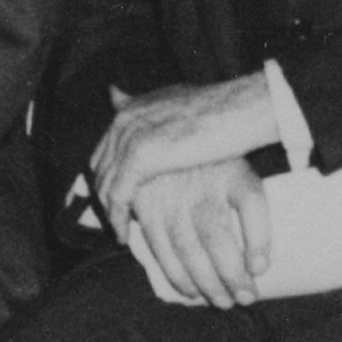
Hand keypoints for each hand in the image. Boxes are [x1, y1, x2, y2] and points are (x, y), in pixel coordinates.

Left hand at [88, 75, 284, 228]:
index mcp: (134, 109)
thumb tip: (149, 112)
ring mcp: (130, 137)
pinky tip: (124, 236)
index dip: (109, 173)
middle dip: (104, 193)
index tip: (118, 196)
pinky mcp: (141, 157)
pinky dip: (118, 218)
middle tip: (114, 219)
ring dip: (110, 211)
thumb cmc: (224, 111)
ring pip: (106, 184)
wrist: (240, 109)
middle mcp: (126, 120)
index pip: (107, 147)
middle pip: (101, 166)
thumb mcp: (184, 105)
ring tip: (120, 232)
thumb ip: (163, 112)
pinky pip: (118, 197)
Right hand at [120, 154, 272, 312]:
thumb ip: (249, 197)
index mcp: (230, 168)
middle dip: (232, 275)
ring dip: (205, 282)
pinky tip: (189, 290)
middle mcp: (199, 180)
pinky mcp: (145, 202)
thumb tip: (263, 254)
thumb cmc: (208, 159)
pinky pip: (159, 246)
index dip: (258, 239)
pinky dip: (174, 273)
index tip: (260, 268)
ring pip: (187, 247)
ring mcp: (170, 192)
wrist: (154, 131)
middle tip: (245, 298)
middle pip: (218, 236)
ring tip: (222, 301)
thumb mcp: (235, 162)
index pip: (250, 200)